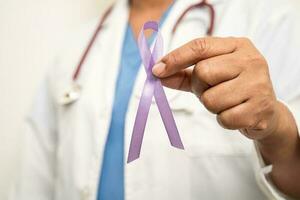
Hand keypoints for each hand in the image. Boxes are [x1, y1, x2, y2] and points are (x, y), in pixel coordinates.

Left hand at [152, 37, 299, 196]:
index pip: (200, 46)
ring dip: (211, 105)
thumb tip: (157, 74)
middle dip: (199, 87)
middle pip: (203, 72)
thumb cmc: (232, 88)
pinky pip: (223, 118)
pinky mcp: (260, 109)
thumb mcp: (209, 75)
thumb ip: (183, 74)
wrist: (265, 111)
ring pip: (211, 99)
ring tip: (225, 102)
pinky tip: (236, 113)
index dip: (175, 58)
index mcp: (238, 46)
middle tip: (210, 90)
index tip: (157, 70)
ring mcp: (259, 84)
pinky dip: (223, 120)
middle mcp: (251, 60)